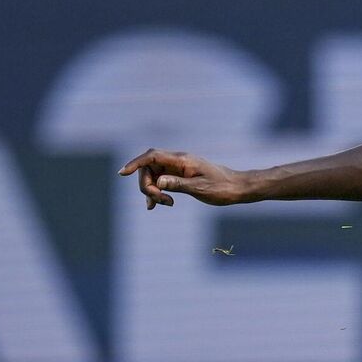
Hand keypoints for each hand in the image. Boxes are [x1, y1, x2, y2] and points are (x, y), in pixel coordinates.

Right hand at [117, 149, 250, 209]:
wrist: (238, 188)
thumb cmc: (223, 187)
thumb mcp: (200, 188)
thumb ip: (178, 184)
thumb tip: (158, 181)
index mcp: (182, 160)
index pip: (152, 156)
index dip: (135, 163)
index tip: (123, 173)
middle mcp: (178, 161)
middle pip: (149, 168)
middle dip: (148, 185)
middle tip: (161, 202)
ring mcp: (178, 168)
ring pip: (154, 175)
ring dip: (153, 190)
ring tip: (166, 204)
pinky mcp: (180, 176)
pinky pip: (162, 181)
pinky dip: (157, 191)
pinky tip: (155, 205)